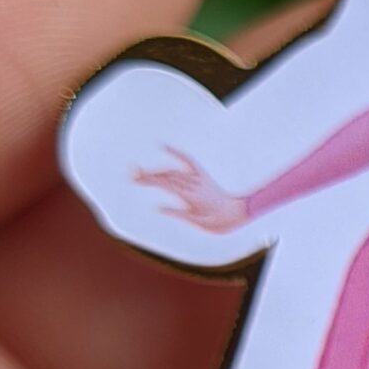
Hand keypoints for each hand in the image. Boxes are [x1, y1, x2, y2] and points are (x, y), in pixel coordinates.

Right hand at [133, 142, 250, 232]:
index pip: (165, 184)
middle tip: (132, 176)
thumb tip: (158, 208)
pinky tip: (163, 146)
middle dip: (148, 175)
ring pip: (172, 171)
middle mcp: (193, 183)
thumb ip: (177, 213)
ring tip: (142, 172)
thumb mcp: (196, 222)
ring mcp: (197, 177)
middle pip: (166, 176)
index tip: (136, 179)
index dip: (149, 180)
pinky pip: (187, 160)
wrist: (235, 213)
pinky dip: (175, 153)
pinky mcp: (201, 175)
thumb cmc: (217, 221)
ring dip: (156, 171)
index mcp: (190, 196)